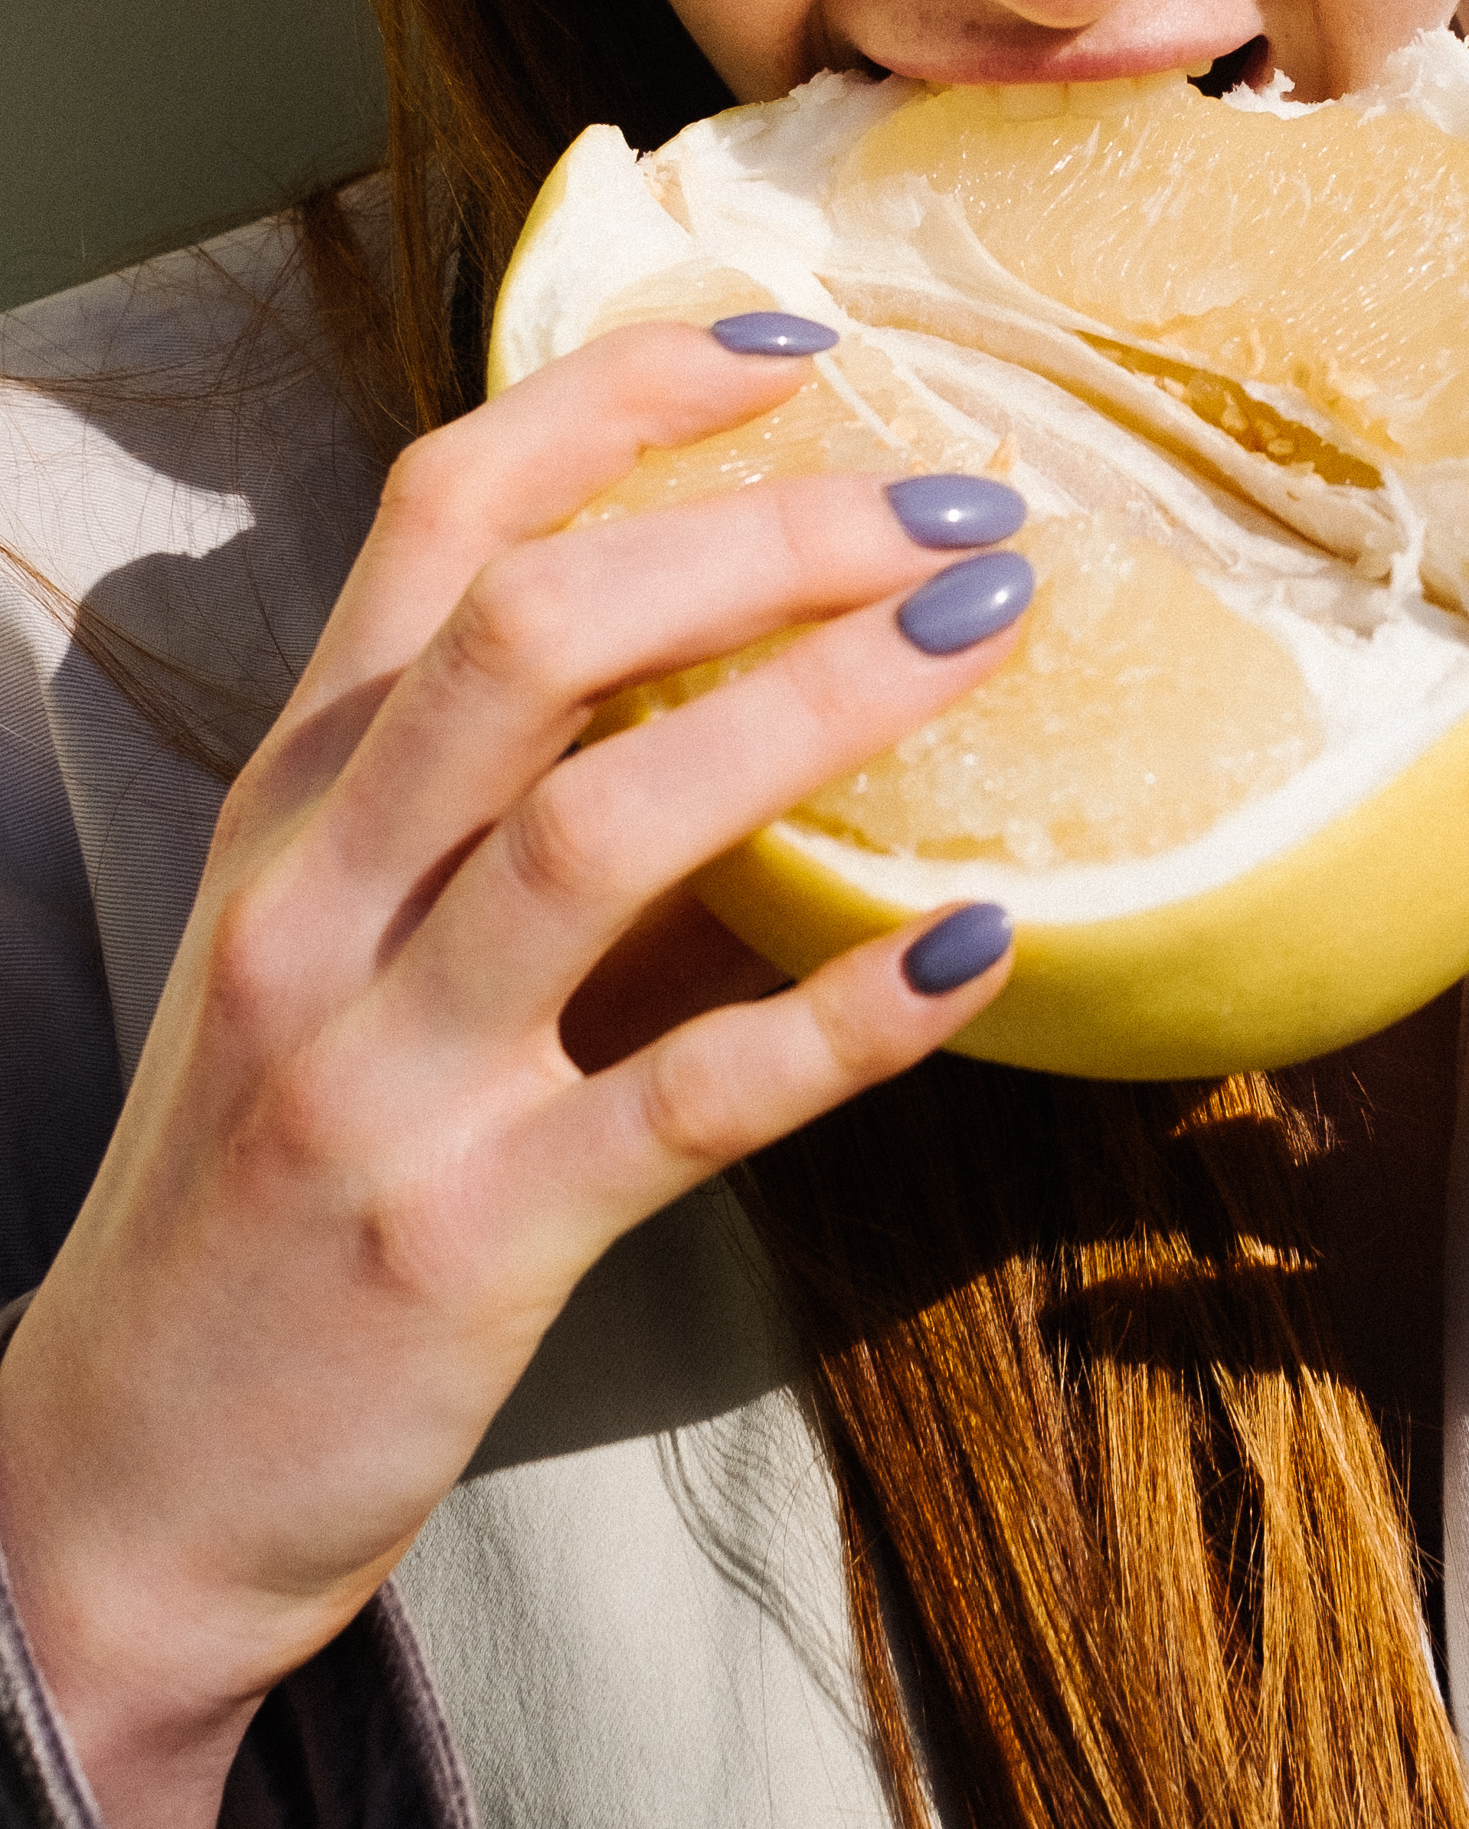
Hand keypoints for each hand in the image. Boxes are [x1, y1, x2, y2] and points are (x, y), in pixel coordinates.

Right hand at [0, 324, 1027, 1828]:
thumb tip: (769, 671)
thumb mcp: (341, 950)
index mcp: (297, 799)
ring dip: (826, 710)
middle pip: (535, 629)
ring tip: (989, 633)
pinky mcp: (470, 1235)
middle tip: (957, 502)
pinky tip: (979, 945)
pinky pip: (688, 1098)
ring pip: (609, 827)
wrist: (119, 1481)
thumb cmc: (269, 1181)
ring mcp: (384, 1069)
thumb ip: (508, 808)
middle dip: (764, 533)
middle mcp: (321, 899)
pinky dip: (847, 1015)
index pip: (443, 516)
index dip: (623, 399)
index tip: (798, 348)